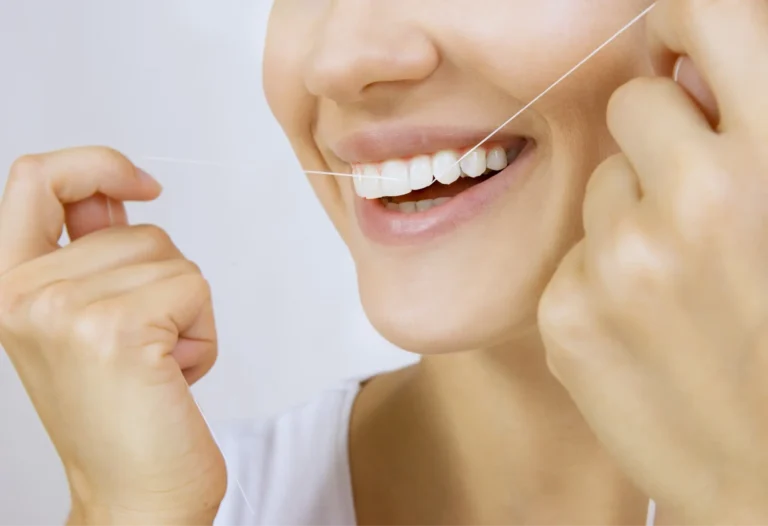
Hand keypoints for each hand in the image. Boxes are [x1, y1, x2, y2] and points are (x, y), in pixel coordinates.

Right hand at [0, 147, 225, 524]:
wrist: (135, 496)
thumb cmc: (123, 413)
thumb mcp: (86, 321)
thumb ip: (93, 253)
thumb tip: (116, 195)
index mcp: (10, 287)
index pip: (36, 178)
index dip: (96, 164)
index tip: (141, 186)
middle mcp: (24, 294)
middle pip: (138, 229)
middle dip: (166, 282)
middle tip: (145, 347)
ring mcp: (64, 310)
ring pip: (173, 258)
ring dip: (185, 311)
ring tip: (156, 365)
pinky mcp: (115, 330)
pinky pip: (194, 288)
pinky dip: (203, 333)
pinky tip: (173, 375)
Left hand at [538, 0, 767, 523]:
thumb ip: (760, 135)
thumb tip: (702, 68)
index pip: (712, 15)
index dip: (690, 20)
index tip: (685, 43)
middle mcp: (698, 198)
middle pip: (635, 100)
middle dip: (661, 134)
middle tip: (694, 197)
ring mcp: (622, 259)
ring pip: (599, 181)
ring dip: (630, 213)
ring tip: (678, 282)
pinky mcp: (567, 312)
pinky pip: (570, 252)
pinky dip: (599, 276)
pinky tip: (643, 328)